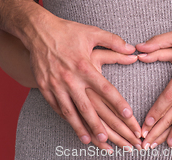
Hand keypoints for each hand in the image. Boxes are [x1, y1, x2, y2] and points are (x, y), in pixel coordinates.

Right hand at [27, 10, 138, 149]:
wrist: (39, 31)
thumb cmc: (68, 31)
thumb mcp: (92, 33)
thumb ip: (113, 41)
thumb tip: (132, 49)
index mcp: (84, 66)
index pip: (105, 89)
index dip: (118, 103)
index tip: (129, 115)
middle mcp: (70, 78)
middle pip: (87, 107)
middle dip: (98, 125)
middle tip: (109, 140)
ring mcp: (56, 84)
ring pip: (70, 111)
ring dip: (80, 128)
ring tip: (91, 140)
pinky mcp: (44, 86)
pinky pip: (56, 107)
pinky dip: (66, 118)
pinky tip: (73, 125)